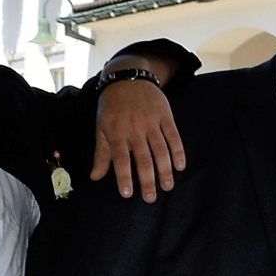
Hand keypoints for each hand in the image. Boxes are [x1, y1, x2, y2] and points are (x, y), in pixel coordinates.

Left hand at [88, 75, 185, 201]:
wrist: (128, 77)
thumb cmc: (112, 105)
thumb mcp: (101, 127)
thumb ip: (101, 153)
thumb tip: (95, 177)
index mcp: (116, 131)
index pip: (120, 158)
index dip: (124, 176)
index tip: (128, 194)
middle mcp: (134, 128)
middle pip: (143, 158)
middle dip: (147, 180)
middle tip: (151, 198)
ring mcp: (151, 122)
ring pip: (160, 149)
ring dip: (165, 170)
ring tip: (167, 186)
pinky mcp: (165, 116)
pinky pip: (173, 136)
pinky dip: (178, 151)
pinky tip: (180, 166)